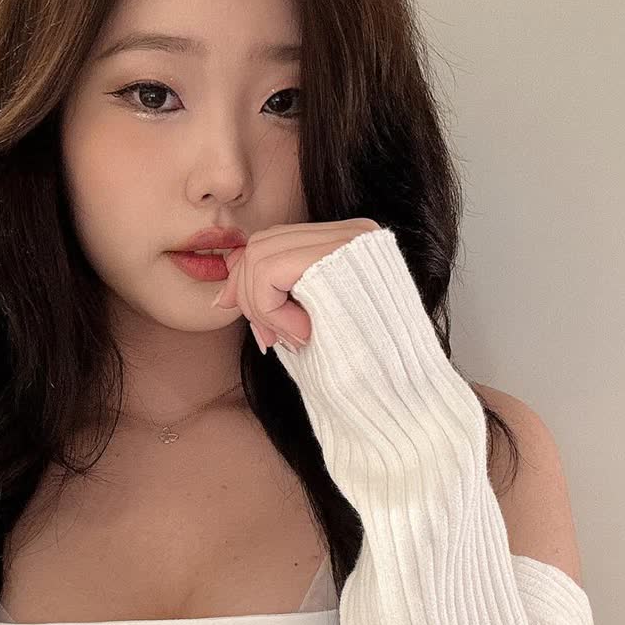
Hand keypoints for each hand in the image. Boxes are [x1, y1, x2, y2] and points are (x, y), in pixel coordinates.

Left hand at [211, 218, 380, 351]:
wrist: (401, 392)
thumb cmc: (360, 368)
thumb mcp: (311, 324)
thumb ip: (278, 298)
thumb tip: (224, 294)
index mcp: (347, 245)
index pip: (272, 243)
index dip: (250, 285)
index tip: (262, 331)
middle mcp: (350, 232)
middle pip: (260, 244)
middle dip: (249, 297)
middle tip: (271, 341)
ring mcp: (348, 238)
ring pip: (258, 256)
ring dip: (263, 308)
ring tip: (295, 339)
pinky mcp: (338, 254)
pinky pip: (269, 272)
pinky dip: (272, 310)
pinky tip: (303, 336)